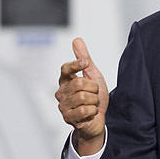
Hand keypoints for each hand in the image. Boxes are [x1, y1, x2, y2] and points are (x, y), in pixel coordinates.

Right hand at [55, 38, 108, 155]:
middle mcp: (61, 92)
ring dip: (94, 101)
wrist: (98, 118)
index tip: (85, 63)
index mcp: (65, 80)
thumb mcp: (92, 75)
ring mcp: (63, 106)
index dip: (76, 64)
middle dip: (94, 89)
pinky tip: (90, 113)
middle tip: (94, 94)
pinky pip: (85, 110)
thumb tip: (77, 40)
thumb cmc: (94, 96)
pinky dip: (93, 111)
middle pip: (80, 83)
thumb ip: (84, 58)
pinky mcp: (67, 118)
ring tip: (92, 104)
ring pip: (83, 97)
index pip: (66, 69)